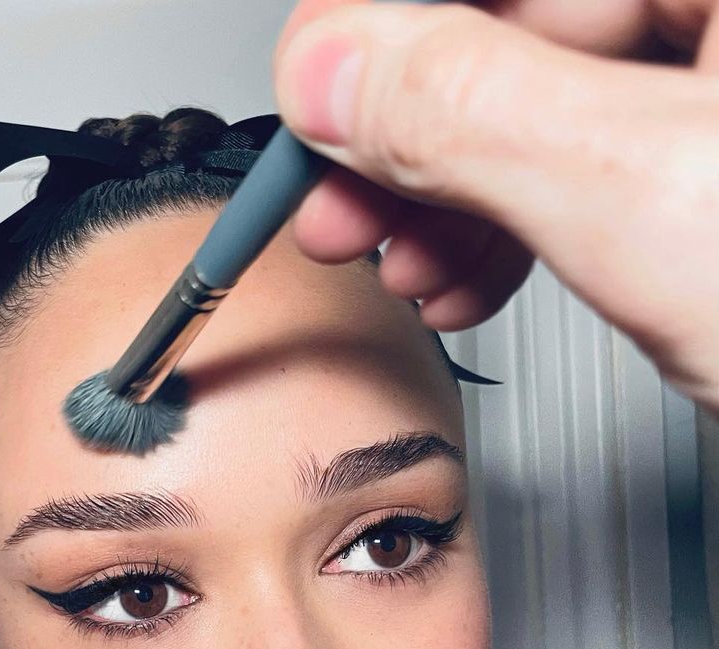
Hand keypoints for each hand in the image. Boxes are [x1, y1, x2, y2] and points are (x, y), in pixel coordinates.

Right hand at [273, 1, 718, 412]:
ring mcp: (717, 98)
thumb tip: (331, 74)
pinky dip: (514, 233)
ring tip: (402, 272)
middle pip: (511, 32)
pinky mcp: (710, 180)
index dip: (372, 26)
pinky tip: (472, 284)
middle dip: (403, 139)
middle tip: (336, 211)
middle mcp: (712, 15)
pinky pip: (588, 172)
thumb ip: (479, 117)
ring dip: (444, 202)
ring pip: (541, 109)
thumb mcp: (652, 200)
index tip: (307, 100)